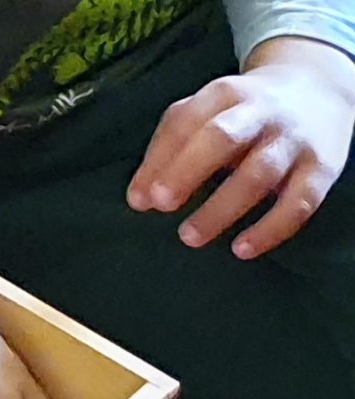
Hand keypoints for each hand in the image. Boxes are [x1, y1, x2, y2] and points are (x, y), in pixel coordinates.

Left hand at [126, 36, 354, 257]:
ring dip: (222, 208)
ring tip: (190, 236)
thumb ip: (168, 148)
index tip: (140, 199)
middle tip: (162, 204)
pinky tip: (242, 248)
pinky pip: (299, 201)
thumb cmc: (244, 112)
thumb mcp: (205, 112)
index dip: (161, 160)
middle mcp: (262, 112)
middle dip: (189, 171)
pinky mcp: (321, 168)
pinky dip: (271, 228)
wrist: (320, 87)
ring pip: (259, 172)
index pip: (187, 121)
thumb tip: (139, 198)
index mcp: (225, 94)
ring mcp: (293, 139)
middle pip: (224, 138)